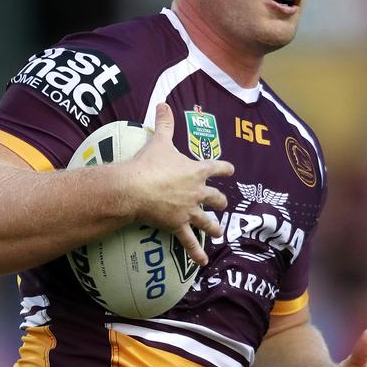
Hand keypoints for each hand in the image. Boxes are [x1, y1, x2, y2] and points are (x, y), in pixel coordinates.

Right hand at [126, 103, 233, 264]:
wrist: (136, 188)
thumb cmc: (149, 163)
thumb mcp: (159, 140)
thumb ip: (164, 122)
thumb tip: (163, 103)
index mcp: (196, 170)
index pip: (217, 167)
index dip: (225, 168)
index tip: (231, 170)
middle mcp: (197, 192)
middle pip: (215, 198)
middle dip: (219, 201)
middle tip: (222, 204)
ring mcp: (189, 210)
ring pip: (207, 222)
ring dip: (214, 227)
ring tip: (219, 232)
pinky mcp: (178, 225)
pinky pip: (189, 242)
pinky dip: (196, 253)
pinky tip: (203, 263)